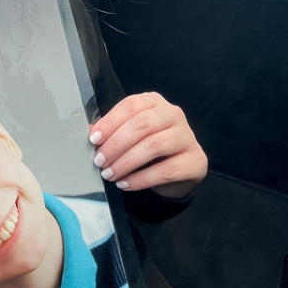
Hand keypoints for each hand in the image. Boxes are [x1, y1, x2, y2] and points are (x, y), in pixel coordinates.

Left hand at [88, 92, 206, 198]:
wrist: (178, 170)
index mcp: (154, 102)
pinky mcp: (196, 160)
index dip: (110, 122)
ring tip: (110, 174)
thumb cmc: (149, 148)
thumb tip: (91, 133)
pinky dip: (141, 179)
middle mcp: (173, 114)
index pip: (131, 106)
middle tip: (100, 161)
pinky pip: (166, 170)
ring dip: (126, 162)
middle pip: (142, 124)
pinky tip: (126, 184)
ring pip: (153, 146)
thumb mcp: (129, 136)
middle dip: (116, 144)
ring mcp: (187, 136)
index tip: (94, 139)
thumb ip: (112, 132)